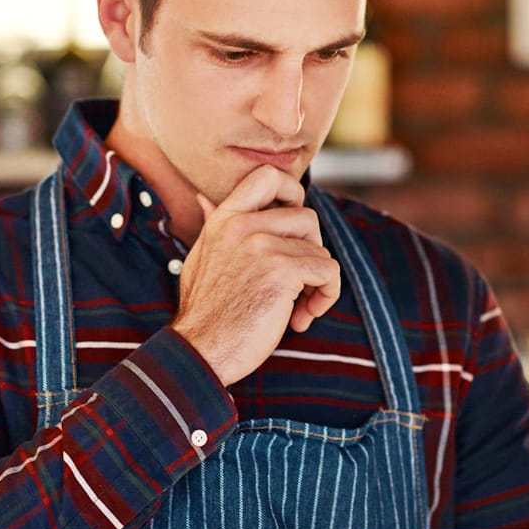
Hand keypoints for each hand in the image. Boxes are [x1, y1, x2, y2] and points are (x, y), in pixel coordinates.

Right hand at [171, 165, 340, 385]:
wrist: (199, 352)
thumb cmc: (203, 312)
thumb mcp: (200, 258)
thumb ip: (211, 225)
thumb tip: (205, 198)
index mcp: (224, 219)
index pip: (267, 176)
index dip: (293, 193)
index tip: (295, 228)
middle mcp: (242, 225)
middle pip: (307, 217)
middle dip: (311, 252)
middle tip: (299, 283)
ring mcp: (263, 246)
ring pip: (321, 250)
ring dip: (318, 283)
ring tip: (298, 308)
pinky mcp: (283, 271)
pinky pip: (329, 272)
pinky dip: (326, 297)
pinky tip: (302, 319)